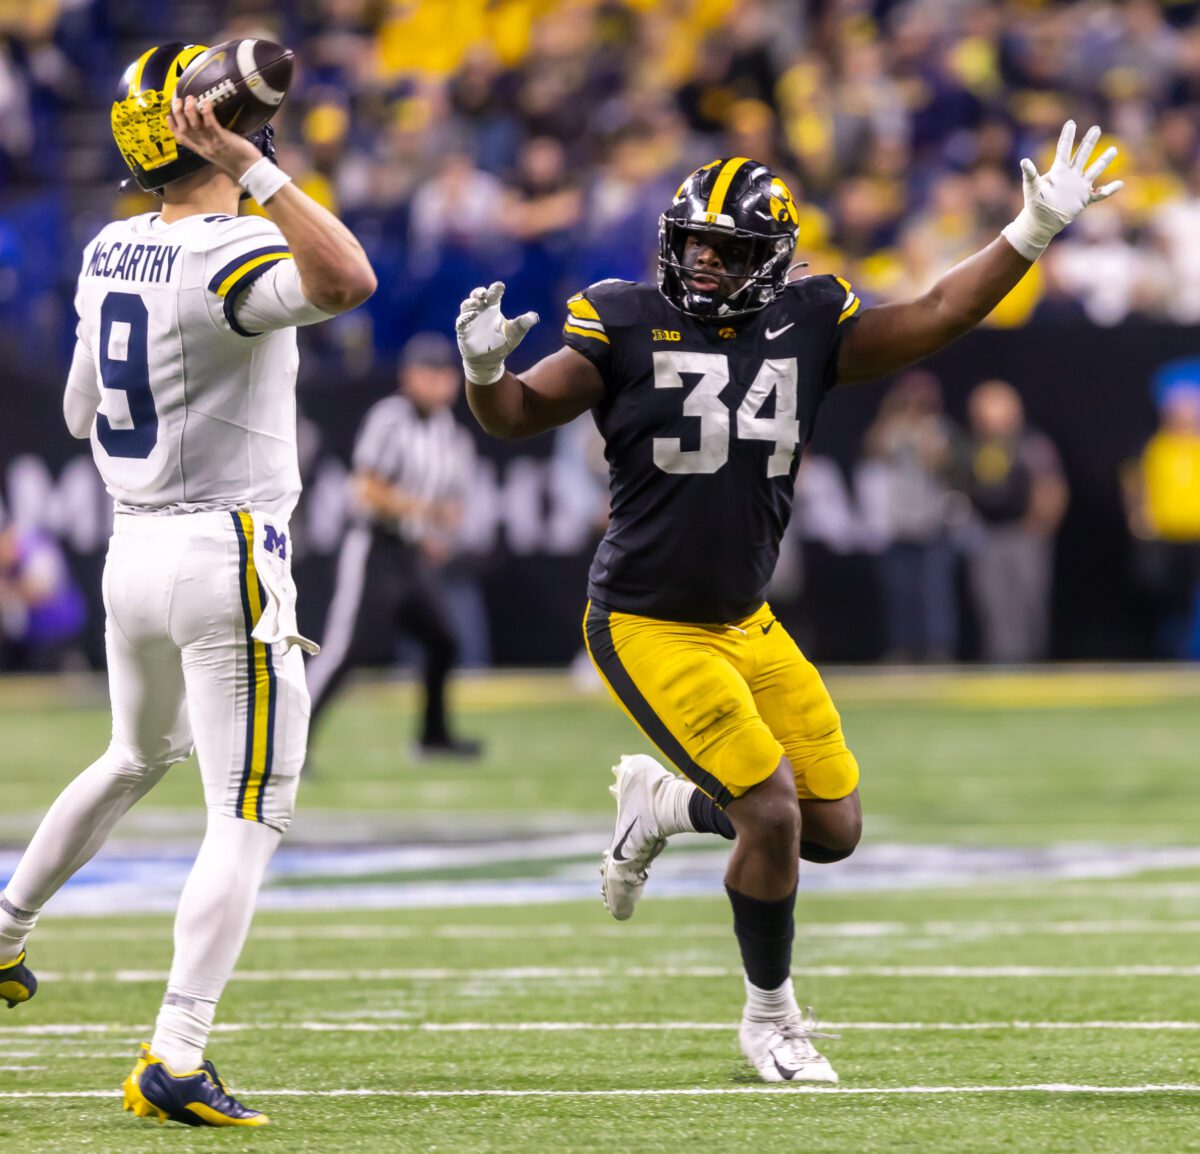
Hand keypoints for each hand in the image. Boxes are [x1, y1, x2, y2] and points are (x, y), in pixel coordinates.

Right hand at [166, 94, 262, 181]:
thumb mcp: (218, 153)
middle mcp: (203, 147)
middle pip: (184, 129)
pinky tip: (206, 103)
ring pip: (194, 125)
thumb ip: (210, 142)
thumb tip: (206, 127)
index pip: (181, 139)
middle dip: (177, 113)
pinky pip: (211, 124)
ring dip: (190, 110)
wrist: (250, 170)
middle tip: (178, 100)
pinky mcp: (222, 139)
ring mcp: (212, 143)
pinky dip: (207, 112)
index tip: (168, 115)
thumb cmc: (237, 160)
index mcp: (201, 150)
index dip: (172, 127)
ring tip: (191, 98)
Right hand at [455, 281, 538, 385]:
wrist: (490, 362)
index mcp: (492, 308)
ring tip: (477, 303)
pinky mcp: (463, 331)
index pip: (493, 294)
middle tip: (484, 292)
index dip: (495, 289)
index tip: (500, 286)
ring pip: (466, 306)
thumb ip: (523, 323)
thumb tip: (535, 317)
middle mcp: (480, 311)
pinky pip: (461, 321)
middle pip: (476, 296)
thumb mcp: (515, 333)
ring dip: (470, 303)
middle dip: (478, 292)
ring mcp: (470, 320)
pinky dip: (465, 317)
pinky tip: (473, 315)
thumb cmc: (502, 344)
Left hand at [1002, 121, 1122, 260]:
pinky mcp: (1084, 199)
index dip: (1067, 136)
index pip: (1064, 150)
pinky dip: (1109, 190)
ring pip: (1094, 170)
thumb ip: (1030, 174)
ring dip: (1104, 161)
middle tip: (1096, 128)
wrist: (1041, 222)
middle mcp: (1071, 176)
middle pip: (1082, 155)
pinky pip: (1100, 194)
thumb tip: (1024, 161)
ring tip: (1114, 150)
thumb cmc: (1034, 204)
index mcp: (1059, 171)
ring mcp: (1079, 187)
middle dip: (1089, 142)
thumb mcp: (1032, 188)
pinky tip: (1120, 184)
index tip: (1071, 123)